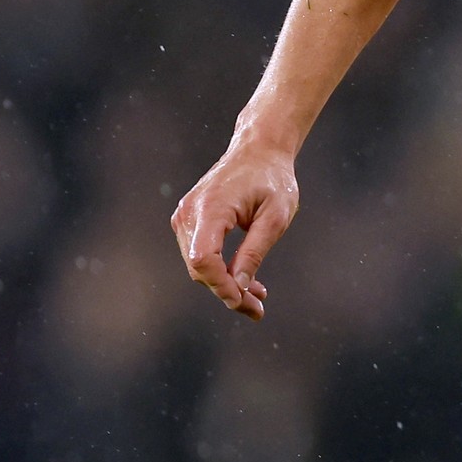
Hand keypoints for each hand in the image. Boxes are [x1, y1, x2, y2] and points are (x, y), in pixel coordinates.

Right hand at [170, 131, 301, 319]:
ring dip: (225, 284)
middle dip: (227, 292)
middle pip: (199, 267)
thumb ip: (254, 252)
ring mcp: (186, 215)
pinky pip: (200, 253)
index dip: (220, 285)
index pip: (202, 258)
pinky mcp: (189, 220)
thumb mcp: (275, 218)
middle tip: (258, 310)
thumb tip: (238, 286)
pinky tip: (244, 281)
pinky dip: (220, 269)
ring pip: (198, 265)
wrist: (258, 151)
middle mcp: (190, 212)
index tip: (242, 301)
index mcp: (211, 208)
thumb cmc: (272, 180)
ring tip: (257, 297)